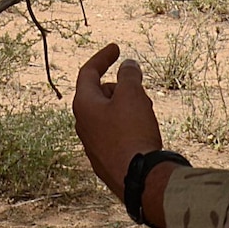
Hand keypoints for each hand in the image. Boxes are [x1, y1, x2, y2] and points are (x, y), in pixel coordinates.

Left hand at [73, 43, 168, 225]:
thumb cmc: (132, 132)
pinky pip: (115, 136)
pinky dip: (127, 128)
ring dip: (126, 109)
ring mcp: (92, 146)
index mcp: (84, 106)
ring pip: (109, 117)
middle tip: (141, 92)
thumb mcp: (132, 95)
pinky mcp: (105, 162)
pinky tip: (144, 135)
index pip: (88, 72)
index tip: (117, 48)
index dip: (103, 57)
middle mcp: (83, 125)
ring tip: (146, 116)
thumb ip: (129, 75)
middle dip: (121, 88)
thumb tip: (128, 65)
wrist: (140, 179)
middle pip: (100, 95)